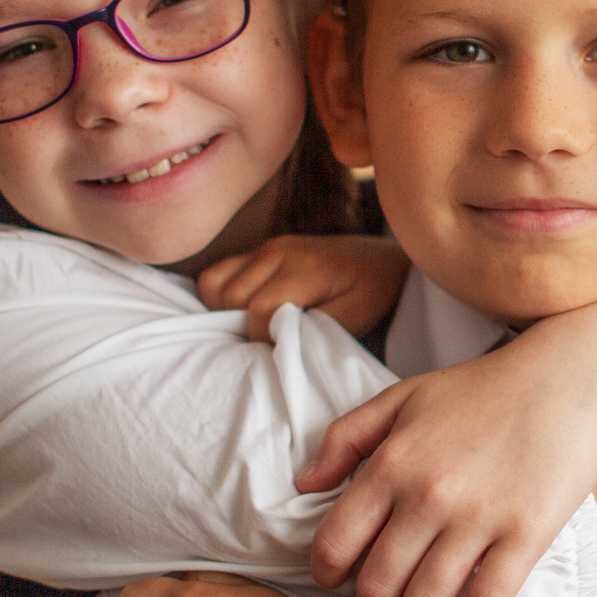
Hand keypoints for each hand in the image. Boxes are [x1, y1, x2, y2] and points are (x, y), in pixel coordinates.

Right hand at [196, 235, 409, 341]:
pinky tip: (245, 311)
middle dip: (242, 325)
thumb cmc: (373, 290)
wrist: (382, 257)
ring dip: (224, 310)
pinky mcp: (259, 250)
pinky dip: (221, 295)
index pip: (261, 307)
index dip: (263, 337)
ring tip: (253, 326)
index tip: (281, 349)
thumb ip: (316, 330)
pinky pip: (218, 272)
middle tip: (268, 340)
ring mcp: (265, 247)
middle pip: (231, 295)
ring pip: (215, 282)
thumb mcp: (357, 316)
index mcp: (305, 266)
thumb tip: (278, 342)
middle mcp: (278, 250)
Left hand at [298, 330, 596, 596]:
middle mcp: (427, 495)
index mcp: (390, 463)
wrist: (567, 377)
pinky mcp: (526, 534)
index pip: (334, 544)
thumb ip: (345, 438)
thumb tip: (304, 486)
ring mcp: (477, 518)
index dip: (329, 574)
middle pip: (376, 587)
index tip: (342, 579)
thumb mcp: (403, 397)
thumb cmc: (482, 388)